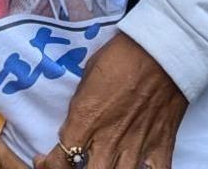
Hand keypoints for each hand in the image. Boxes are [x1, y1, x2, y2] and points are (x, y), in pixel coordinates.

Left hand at [37, 34, 184, 168]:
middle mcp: (109, 139)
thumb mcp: (88, 74)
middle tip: (75, 162)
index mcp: (86, 119)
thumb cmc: (122, 55)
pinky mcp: (162, 145)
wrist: (162, 50)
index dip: (49, 164)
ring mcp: (137, 145)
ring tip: (104, 164)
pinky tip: (138, 167)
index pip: (60, 160)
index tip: (45, 159)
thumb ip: (81, 105)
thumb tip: (75, 122)